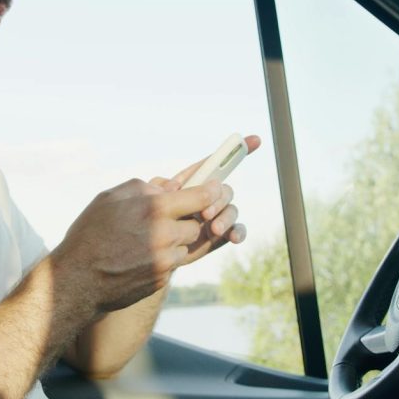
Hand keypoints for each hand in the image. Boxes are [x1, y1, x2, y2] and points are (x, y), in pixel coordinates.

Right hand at [51, 178, 221, 312]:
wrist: (77, 280)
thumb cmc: (89, 235)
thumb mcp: (109, 199)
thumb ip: (142, 188)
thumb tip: (168, 187)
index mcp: (153, 209)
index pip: (200, 197)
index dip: (210, 192)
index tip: (215, 189)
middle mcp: (164, 235)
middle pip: (196, 224)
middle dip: (185, 221)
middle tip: (168, 220)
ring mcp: (164, 261)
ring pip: (186, 246)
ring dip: (174, 242)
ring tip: (148, 241)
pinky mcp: (161, 280)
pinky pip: (173, 264)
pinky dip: (163, 259)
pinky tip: (140, 258)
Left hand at [156, 134, 261, 263]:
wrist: (144, 259)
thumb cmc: (143, 227)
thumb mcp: (145, 206)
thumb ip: (158, 193)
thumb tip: (174, 186)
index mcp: (189, 185)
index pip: (210, 165)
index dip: (231, 151)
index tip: (254, 139)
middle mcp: (205, 198)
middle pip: (222, 188)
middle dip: (218, 197)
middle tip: (205, 213)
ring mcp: (214, 217)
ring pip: (231, 208)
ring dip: (227, 216)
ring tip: (214, 228)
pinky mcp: (220, 237)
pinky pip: (236, 230)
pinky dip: (238, 231)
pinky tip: (234, 237)